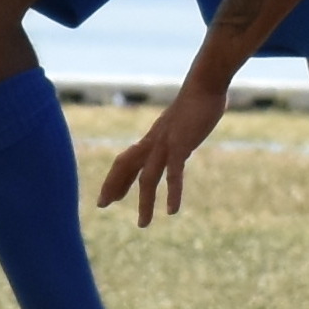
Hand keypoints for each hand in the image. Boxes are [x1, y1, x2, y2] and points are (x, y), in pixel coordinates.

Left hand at [96, 80, 228, 225]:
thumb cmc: (199, 98)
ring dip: (144, 202)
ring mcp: (166, 144)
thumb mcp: (183, 121)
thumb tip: (186, 138)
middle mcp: (154, 141)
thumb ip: (180, 132)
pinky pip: (174, 174)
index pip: (127, 159)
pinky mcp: (182, 145)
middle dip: (114, 185)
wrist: (206, 83)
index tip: (108, 196)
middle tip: (102, 205)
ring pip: (148, 178)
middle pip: (126, 165)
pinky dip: (172, 193)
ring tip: (142, 225)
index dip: (116, 177)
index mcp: (154, 136)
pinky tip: (172, 211)